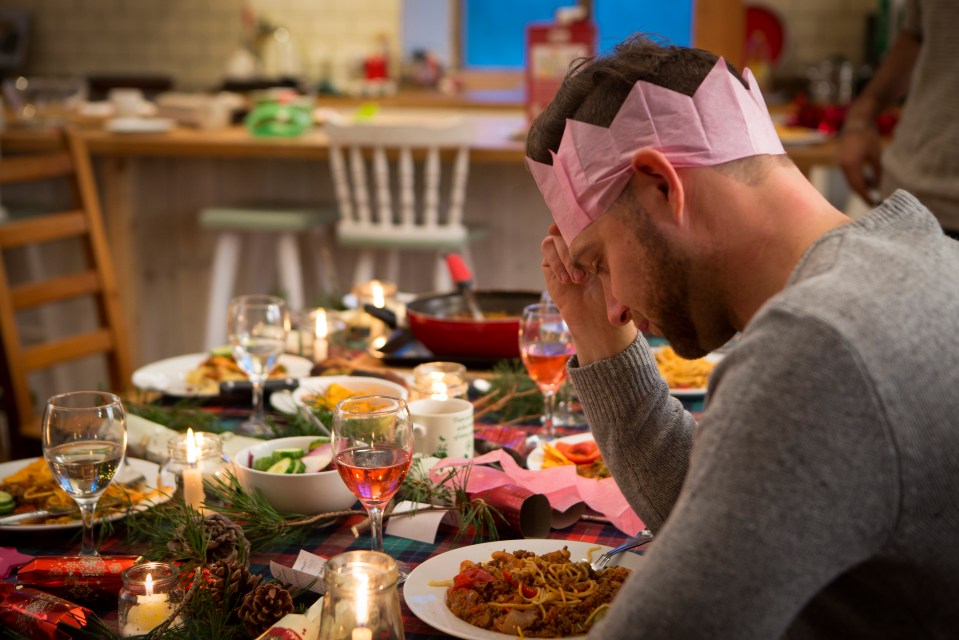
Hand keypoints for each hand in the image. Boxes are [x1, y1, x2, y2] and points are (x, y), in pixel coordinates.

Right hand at [540, 224, 634, 363]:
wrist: (596, 320)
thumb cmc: (612, 297)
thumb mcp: (617, 277)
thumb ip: (616, 266)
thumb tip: (617, 270)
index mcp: (596, 237)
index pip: (587, 217)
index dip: (582, 213)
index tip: (584, 219)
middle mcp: (577, 241)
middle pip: (568, 224)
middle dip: (574, 238)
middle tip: (586, 261)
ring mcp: (562, 251)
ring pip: (557, 238)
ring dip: (566, 256)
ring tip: (579, 279)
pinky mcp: (549, 262)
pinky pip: (547, 250)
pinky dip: (556, 262)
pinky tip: (567, 280)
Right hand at [837, 126, 882, 205]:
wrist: (856, 121)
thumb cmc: (868, 136)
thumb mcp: (877, 155)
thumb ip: (878, 172)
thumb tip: (880, 187)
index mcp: (850, 165)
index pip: (858, 187)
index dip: (866, 197)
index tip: (875, 205)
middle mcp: (842, 166)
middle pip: (852, 186)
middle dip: (863, 195)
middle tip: (874, 204)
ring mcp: (840, 164)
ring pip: (851, 181)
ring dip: (861, 187)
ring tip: (874, 193)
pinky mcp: (842, 161)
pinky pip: (849, 175)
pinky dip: (858, 179)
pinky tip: (869, 181)